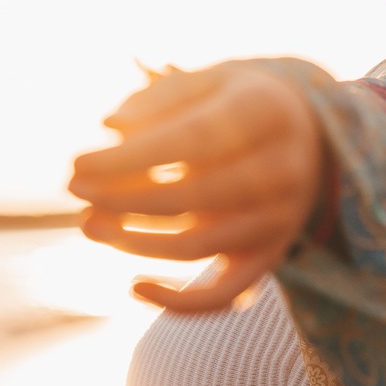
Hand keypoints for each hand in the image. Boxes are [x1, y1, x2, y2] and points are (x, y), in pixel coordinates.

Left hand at [68, 62, 327, 313]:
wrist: (310, 136)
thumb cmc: (239, 103)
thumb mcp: (207, 82)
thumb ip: (158, 99)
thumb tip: (108, 127)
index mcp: (265, 113)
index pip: (192, 141)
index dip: (129, 159)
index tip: (77, 165)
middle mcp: (283, 169)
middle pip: (193, 197)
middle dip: (122, 199)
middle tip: (74, 190)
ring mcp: (280, 219)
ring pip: (197, 246)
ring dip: (135, 242)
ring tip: (89, 223)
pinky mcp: (271, 256)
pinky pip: (226, 295)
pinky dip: (179, 303)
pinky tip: (134, 286)